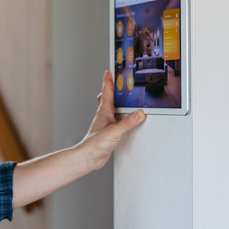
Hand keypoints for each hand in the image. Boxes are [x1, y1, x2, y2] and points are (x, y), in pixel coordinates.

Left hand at [12, 71, 145, 207]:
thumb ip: (128, 123)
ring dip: (118, 103)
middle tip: (117, 81)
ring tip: (126, 98)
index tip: (109, 71)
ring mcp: (106, 124)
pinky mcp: (109, 132)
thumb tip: (140, 113)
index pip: (106, 92)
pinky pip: (117, 121)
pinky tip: (128, 121)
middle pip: (107, 98)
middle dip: (112, 89)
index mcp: (104, 112)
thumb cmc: (94, 144)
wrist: (88, 158)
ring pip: (112, 109)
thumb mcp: (114, 132)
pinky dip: (122, 117)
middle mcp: (104, 116)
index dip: (108, 81)